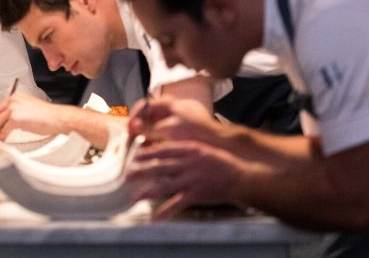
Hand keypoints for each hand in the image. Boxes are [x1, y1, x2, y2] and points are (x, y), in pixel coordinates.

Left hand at [0, 93, 73, 139]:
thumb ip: (19, 111)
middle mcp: (13, 100)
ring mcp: (13, 109)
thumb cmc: (49, 115)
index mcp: (16, 96)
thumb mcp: (30, 108)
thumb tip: (10, 121)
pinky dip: (2, 137)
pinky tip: (3, 141)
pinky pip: (4, 130)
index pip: (0, 107)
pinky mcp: (15, 119)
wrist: (58, 118)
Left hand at [126, 140, 247, 219]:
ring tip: (135, 196)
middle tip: (127, 174)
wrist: (241, 176)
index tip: (135, 156)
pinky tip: (155, 217)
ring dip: (148, 191)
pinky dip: (165, 211)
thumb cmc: (221, 163)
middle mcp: (188, 163)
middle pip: (159, 166)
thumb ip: (185, 151)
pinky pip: (177, 204)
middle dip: (141, 170)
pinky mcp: (196, 194)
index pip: (163, 150)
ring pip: (164, 184)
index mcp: (189, 149)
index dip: (147, 153)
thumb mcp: (203, 150)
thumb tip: (168, 151)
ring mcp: (191, 179)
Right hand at [129, 97, 223, 146]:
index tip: (128, 130)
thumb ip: (148, 128)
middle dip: (139, 128)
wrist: (220, 143)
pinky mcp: (179, 131)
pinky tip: (153, 151)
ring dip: (146, 136)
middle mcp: (171, 109)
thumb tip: (130, 126)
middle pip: (147, 116)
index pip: (144, 105)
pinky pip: (162, 134)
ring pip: (154, 126)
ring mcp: (176, 120)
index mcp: (169, 104)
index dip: (134, 117)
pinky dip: (156, 141)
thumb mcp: (169, 130)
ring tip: (141, 148)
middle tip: (132, 141)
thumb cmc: (196, 133)